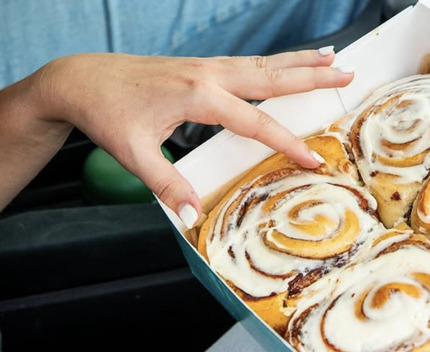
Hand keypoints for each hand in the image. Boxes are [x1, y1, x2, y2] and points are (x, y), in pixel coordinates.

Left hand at [36, 49, 352, 226]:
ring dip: (300, 60)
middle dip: (312, 75)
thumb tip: (192, 217)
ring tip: (333, 57)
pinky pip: (249, 63)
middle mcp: (208, 74)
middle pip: (272, 76)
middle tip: (348, 73)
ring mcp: (206, 66)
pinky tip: (286, 63)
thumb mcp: (133, 155)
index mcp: (197, 96)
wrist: (81, 79)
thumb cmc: (107, 115)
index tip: (313, 158)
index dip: (287, 142)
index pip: (255, 121)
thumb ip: (166, 184)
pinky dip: (276, 61)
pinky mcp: (201, 66)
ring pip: (264, 63)